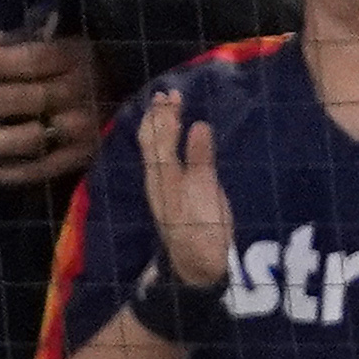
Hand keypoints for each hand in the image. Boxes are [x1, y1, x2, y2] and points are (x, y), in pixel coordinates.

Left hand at [0, 28, 105, 190]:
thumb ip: (25, 39)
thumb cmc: (83, 63)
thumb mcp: (60, 41)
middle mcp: (82, 94)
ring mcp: (84, 129)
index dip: (0, 64)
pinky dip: (13, 173)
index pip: (34, 60)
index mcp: (76, 58)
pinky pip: (45, 169)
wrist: (130, 96)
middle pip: (31, 99)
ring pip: (34, 138)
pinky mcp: (83, 157)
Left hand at [134, 80, 235, 288]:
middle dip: (158, 116)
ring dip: (157, 127)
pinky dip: (161, 142)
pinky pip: (158, 159)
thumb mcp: (207, 193)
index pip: (161, 135)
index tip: (173, 93)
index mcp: (165, 173)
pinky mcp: (167, 195)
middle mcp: (156, 176)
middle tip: (167, 95)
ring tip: (164, 111)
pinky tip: (169, 140)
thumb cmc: (204, 229)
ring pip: (151, 150)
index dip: (166, 114)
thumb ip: (202, 159)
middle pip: (151, 139)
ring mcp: (159, 186)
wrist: (196, 264)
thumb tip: (200, 125)